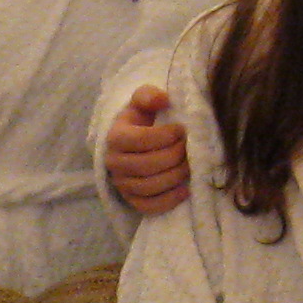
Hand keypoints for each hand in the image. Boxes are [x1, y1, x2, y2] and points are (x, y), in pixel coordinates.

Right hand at [104, 85, 194, 215]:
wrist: (134, 143)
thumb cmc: (143, 121)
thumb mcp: (143, 102)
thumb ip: (149, 95)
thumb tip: (162, 100)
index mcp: (115, 137)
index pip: (141, 140)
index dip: (166, 136)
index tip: (181, 129)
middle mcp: (114, 163)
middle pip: (148, 165)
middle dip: (175, 156)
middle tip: (188, 148)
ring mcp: (121, 184)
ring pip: (150, 186)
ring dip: (176, 176)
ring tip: (189, 165)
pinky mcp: (131, 200)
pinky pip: (149, 206)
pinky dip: (170, 200)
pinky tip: (185, 188)